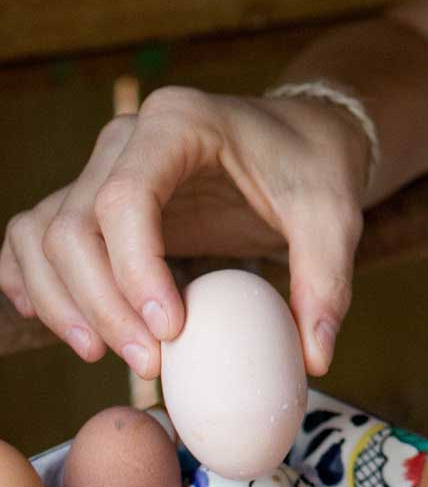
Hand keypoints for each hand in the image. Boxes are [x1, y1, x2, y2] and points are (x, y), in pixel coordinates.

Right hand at [0, 86, 366, 377]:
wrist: (305, 137)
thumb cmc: (315, 167)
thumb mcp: (335, 215)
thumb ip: (326, 281)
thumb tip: (314, 358)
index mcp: (180, 123)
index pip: (126, 198)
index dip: (134, 270)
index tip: (170, 331)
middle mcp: (126, 138)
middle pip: (74, 225)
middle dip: (101, 304)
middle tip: (149, 364)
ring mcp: (103, 165)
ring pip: (44, 234)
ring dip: (64, 303)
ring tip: (107, 356)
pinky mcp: (97, 197)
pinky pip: (36, 234)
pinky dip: (33, 279)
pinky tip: (57, 323)